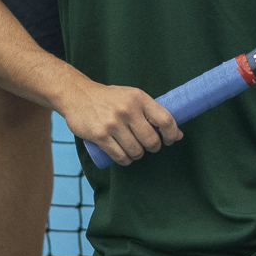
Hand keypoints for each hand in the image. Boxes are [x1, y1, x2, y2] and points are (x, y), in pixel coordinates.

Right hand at [60, 81, 180, 165]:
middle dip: (152, 147)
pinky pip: (121, 156)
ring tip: (134, 150)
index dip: (171, 134)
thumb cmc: (109, 99)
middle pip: (151, 140)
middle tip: (147, 145)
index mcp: (139, 98)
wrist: (77, 95)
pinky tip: (125, 156)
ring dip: (137, 155)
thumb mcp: (131, 97)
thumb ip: (152, 113)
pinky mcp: (100, 135)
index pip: (165, 119)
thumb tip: (178, 135)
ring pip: (136, 151)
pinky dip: (125, 160)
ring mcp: (113, 123)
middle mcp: (127, 110)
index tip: (169, 140)